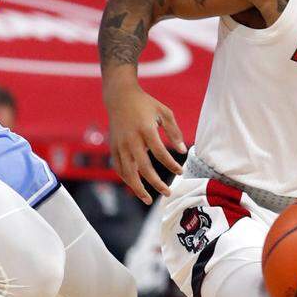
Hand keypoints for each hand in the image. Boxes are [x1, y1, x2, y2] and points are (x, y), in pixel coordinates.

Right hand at [106, 84, 185, 203]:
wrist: (120, 96)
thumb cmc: (146, 104)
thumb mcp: (165, 113)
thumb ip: (175, 132)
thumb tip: (183, 151)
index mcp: (146, 130)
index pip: (161, 153)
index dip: (171, 165)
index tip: (180, 172)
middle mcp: (131, 140)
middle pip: (143, 168)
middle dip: (156, 183)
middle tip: (168, 192)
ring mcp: (120, 145)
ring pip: (128, 173)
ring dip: (138, 188)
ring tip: (148, 200)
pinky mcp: (113, 147)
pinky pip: (118, 168)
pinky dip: (126, 179)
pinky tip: (135, 187)